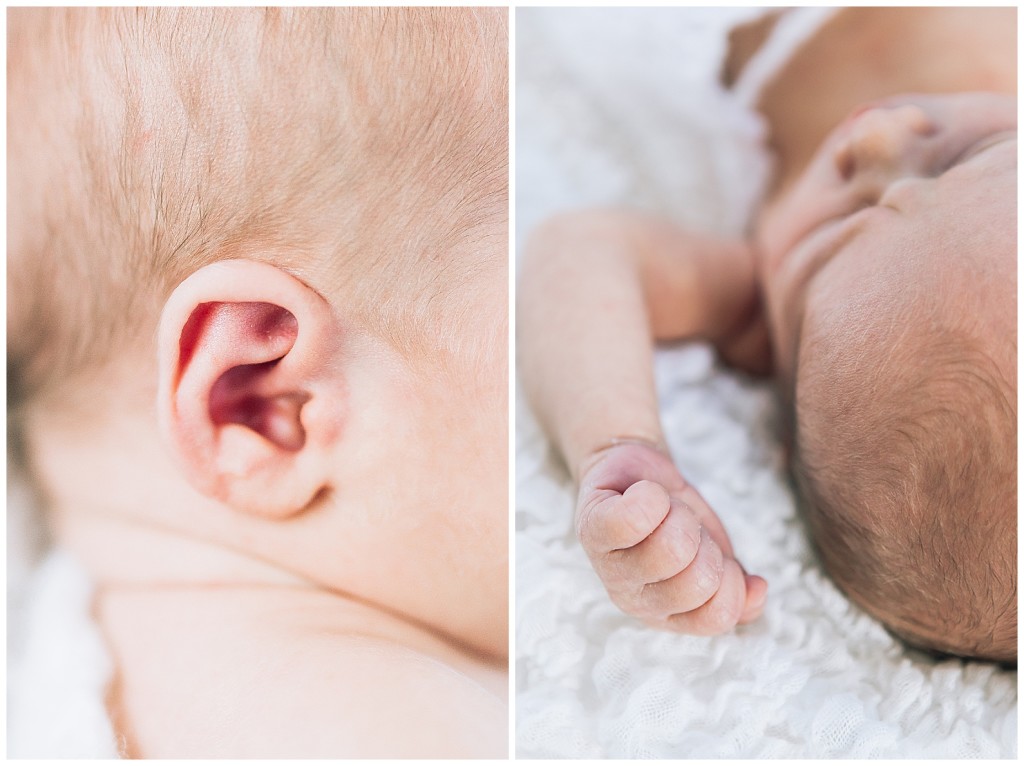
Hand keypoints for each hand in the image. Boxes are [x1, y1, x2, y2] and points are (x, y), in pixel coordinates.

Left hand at [575, 441, 766, 634]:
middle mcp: (633, 600)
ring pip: (670, 548)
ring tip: (665, 509)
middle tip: (684, 526)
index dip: (729, 577)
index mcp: (668, 614)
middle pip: (696, 580)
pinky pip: (629, 519)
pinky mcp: (591, 530)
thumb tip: (756, 590)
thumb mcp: (715, 555)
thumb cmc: (676, 520)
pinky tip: (645, 494)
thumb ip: (737, 587)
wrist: (639, 476)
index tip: (713, 552)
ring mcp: (609, 568)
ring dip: (680, 513)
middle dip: (704, 541)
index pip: (716, 615)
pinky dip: (650, 496)